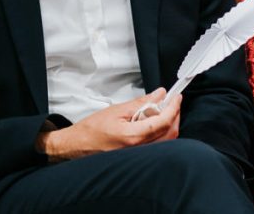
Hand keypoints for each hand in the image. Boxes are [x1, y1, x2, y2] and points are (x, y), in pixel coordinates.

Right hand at [36, 88, 180, 161]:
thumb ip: (141, 102)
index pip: (163, 121)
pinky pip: (158, 146)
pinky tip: (154, 123)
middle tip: (171, 101)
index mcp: (133, 137)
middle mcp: (139, 150)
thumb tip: (159, 94)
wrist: (77, 146)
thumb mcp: (116, 110)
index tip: (176, 97)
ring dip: (169, 124)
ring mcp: (139, 156)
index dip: (173, 107)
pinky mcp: (138, 158)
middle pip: (169, 133)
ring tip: (162, 110)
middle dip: (174, 115)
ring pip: (166, 141)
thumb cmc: (91, 130)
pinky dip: (161, 132)